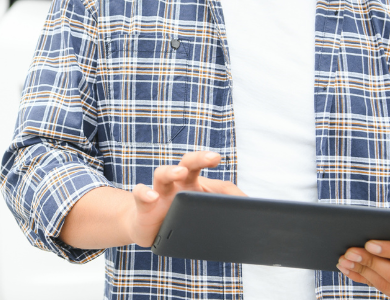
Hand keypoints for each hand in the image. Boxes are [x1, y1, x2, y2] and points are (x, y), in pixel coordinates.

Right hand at [125, 151, 245, 246]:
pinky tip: (152, 197)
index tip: (219, 159)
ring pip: (162, 173)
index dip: (213, 164)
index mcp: (191, 183)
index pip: (203, 168)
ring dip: (172, 171)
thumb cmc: (179, 219)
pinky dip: (145, 193)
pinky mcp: (144, 206)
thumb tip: (249, 203)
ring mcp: (159, 192)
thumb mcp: (204, 213)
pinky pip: (141, 194)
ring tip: (180, 173)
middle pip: (186, 163)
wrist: (149, 231)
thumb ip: (225, 205)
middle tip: (212, 157)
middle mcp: (176, 183)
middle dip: (198, 158)